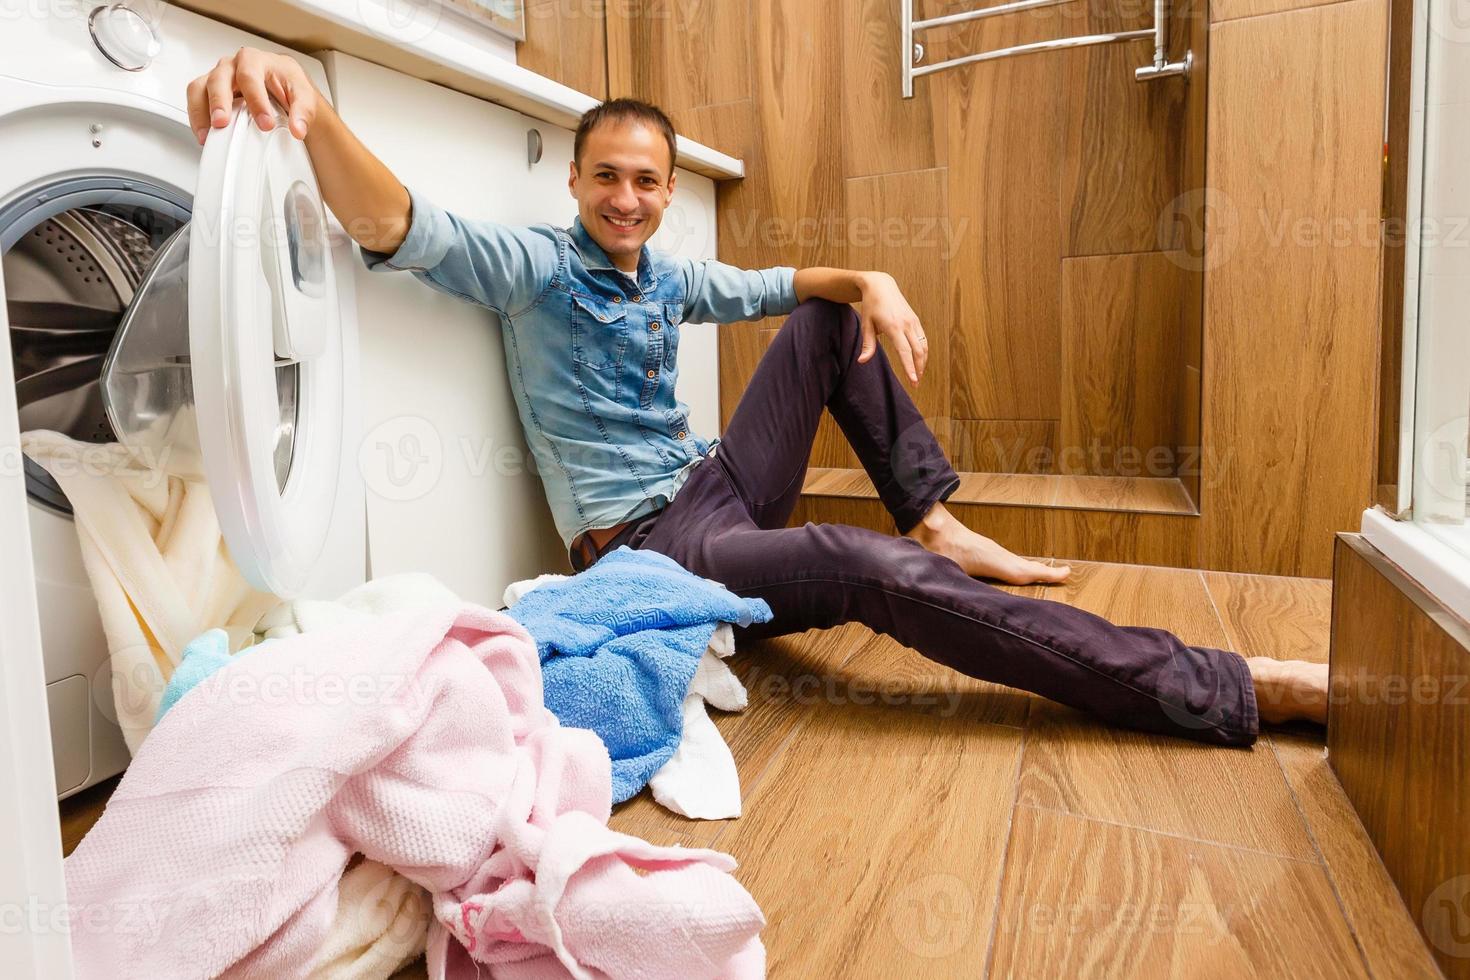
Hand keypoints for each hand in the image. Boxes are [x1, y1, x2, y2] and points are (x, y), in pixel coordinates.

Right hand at [186, 47, 321, 145]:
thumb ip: (303, 112)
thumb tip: (297, 129)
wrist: (282, 88)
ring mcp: (218, 77)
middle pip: (218, 78)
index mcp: (255, 60)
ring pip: (199, 87)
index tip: (265, 124)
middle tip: (222, 123)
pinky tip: (205, 135)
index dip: (255, 100)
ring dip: (201, 111)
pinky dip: (197, 118)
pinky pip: (196, 100)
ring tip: (208, 135)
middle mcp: (232, 65)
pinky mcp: (209, 91)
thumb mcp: (304, 96)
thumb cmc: (288, 85)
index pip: (250, 76)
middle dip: (219, 102)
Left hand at [857, 272, 926, 384]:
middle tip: (915, 384)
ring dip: (923, 362)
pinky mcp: (915, 320)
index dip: (909, 367)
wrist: (881, 286)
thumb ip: (867, 345)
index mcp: (894, 327)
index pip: (905, 351)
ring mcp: (913, 322)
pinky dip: (923, 352)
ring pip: (924, 346)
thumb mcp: (866, 325)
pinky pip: (923, 339)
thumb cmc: (871, 306)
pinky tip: (919, 361)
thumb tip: (862, 362)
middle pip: (918, 351)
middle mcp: (906, 324)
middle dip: (918, 369)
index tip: (912, 380)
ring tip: (918, 375)